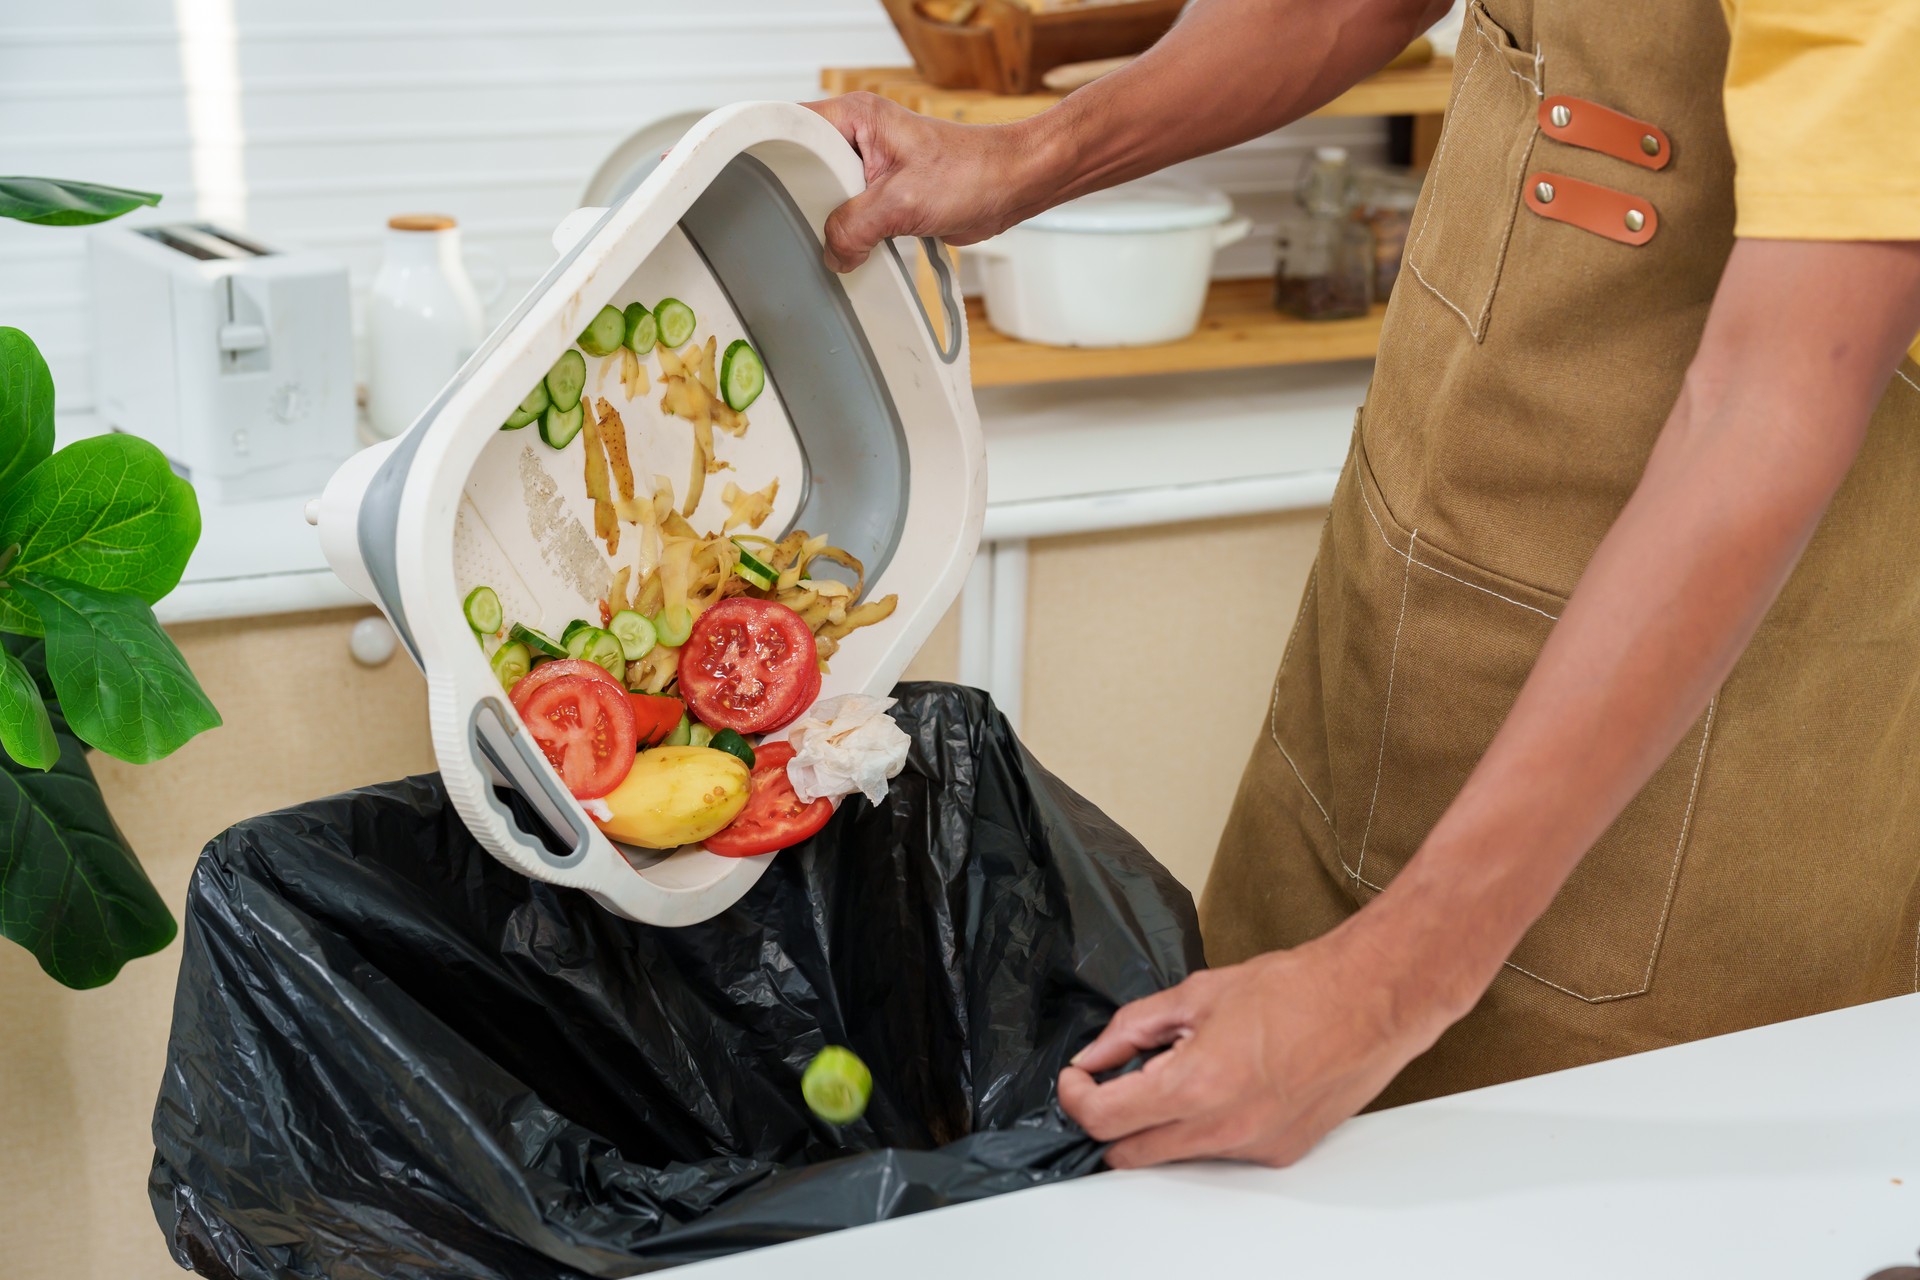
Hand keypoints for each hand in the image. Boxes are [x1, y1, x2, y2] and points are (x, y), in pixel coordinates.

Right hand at [802, 93, 1058, 271]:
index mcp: (856, 117)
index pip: (793, 130)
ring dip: (835, 224)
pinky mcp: (883, 194)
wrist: (1012, 186)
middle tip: (814, 227)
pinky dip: (854, 235)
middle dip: (809, 204)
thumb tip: (832, 252)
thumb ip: (856, 227)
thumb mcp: (903, 202)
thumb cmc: (974, 172)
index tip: (767, 193)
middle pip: (805, 170)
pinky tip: (857, 249)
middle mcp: (859, 137)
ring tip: (840, 239)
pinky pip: (853, 216)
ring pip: (828, 198)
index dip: (778, 162)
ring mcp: (870, 166)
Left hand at [1057, 922, 1464, 1168]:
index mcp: (1196, 1084)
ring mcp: (1252, 1146)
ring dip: (1158, 1124)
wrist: (1368, 1003)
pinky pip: (1218, 1152)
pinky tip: (1225, 1083)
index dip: (1075, 1098)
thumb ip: (1136, 1027)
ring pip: (1174, 1155)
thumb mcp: (1198, 994)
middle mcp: (1223, 1129)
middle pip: (1130, 1153)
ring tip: (1182, 1070)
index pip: (1105, 1118)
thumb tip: (1098, 1052)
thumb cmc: (1296, 990)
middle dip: (1109, 1120)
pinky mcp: (1277, 1154)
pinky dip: (1203, 1126)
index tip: (1077, 1078)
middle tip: (1111, 1082)